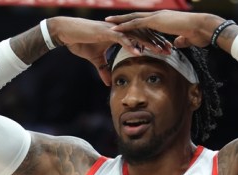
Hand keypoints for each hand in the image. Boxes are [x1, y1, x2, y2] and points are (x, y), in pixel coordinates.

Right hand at [48, 17, 169, 85]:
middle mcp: (120, 29)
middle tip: (170, 50)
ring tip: (160, 51)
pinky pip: (121, 39)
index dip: (153, 43)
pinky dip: (130, 45)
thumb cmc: (80, 42)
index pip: (141, 37)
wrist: (66, 33)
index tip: (165, 51)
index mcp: (120, 33)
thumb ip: (103, 69)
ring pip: (135, 35)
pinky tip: (139, 52)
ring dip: (148, 43)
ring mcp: (113, 29)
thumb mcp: (95, 59)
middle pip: (143, 34)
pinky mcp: (105, 32)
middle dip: (157, 42)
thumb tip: (108, 82)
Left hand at [106, 10, 223, 48]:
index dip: (134, 21)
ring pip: (133, 18)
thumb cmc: (199, 34)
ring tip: (107, 23)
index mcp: (164, 18)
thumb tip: (176, 44)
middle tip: (110, 20)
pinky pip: (136, 24)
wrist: (203, 27)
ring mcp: (156, 17)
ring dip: (120, 21)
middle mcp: (158, 15)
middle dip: (122, 18)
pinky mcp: (155, 21)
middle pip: (136, 16)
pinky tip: (115, 29)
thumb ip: (179, 40)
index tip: (125, 23)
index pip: (146, 20)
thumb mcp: (187, 39)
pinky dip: (125, 26)